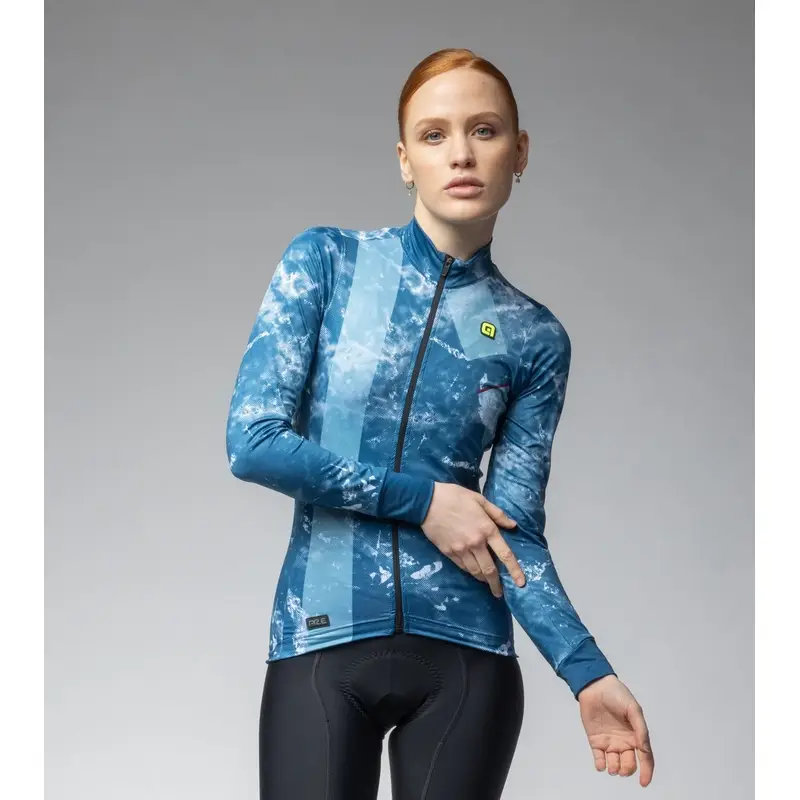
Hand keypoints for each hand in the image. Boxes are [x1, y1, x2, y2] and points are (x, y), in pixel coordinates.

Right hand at [420, 482, 525, 597]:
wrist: (427, 501)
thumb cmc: (455, 497)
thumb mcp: (479, 500)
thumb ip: (498, 514)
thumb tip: (513, 525)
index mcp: (487, 529)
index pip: (505, 554)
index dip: (514, 571)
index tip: (521, 583)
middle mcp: (476, 543)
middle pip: (489, 570)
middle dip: (496, 584)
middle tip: (499, 592)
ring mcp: (461, 549)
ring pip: (475, 571)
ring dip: (483, 579)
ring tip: (486, 582)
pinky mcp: (448, 552)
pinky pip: (462, 567)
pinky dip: (470, 571)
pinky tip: (472, 571)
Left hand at [577, 674, 653, 786]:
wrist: (595, 686)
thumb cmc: (617, 695)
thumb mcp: (633, 709)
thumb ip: (640, 729)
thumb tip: (644, 749)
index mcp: (636, 735)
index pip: (645, 758)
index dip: (646, 771)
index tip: (644, 783)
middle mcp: (624, 742)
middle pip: (629, 764)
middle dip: (627, 770)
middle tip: (622, 768)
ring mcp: (609, 742)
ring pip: (615, 764)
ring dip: (614, 769)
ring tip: (612, 767)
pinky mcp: (595, 740)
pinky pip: (599, 758)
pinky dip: (600, 765)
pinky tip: (601, 765)